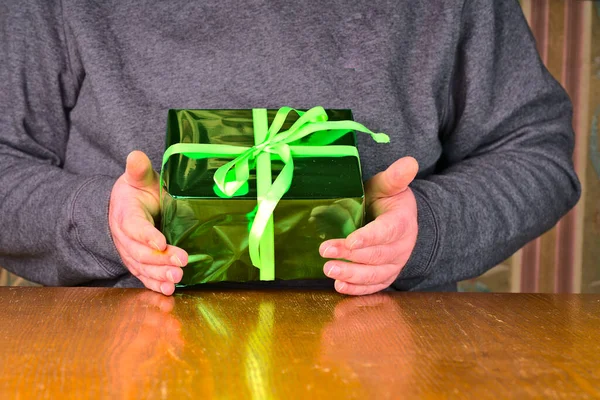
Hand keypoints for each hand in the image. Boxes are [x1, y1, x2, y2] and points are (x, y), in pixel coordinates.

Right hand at [109, 151, 187, 294]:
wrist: (122, 209)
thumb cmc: (136, 192)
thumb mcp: (138, 179)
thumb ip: (138, 170)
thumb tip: (136, 155)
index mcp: (126, 214)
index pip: (134, 227)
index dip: (147, 236)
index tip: (161, 242)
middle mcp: (125, 238)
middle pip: (140, 252)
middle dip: (160, 260)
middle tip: (181, 263)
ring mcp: (130, 253)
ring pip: (142, 267)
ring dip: (160, 275)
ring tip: (177, 279)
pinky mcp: (138, 263)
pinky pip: (145, 277)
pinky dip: (156, 285)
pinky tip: (169, 291)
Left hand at [320, 157, 418, 294]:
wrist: (395, 218)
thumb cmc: (386, 199)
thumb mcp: (389, 185)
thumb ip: (395, 176)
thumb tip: (409, 162)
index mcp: (402, 222)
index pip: (387, 232)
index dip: (369, 238)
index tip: (350, 240)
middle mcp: (401, 246)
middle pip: (377, 255)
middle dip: (351, 256)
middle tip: (326, 252)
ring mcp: (395, 263)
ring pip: (375, 274)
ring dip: (351, 275)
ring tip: (329, 270)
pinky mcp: (386, 275)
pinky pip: (374, 286)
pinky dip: (358, 289)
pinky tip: (340, 287)